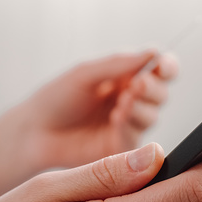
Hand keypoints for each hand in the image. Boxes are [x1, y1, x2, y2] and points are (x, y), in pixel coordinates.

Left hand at [0, 50, 178, 200]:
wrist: (34, 132)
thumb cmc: (56, 99)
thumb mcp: (85, 74)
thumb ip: (119, 63)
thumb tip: (155, 52)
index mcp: (125, 77)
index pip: (158, 70)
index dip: (167, 67)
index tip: (163, 66)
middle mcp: (131, 100)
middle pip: (161, 93)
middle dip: (153, 88)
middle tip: (136, 85)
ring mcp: (128, 126)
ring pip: (153, 115)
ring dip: (141, 106)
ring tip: (121, 103)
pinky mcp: (122, 149)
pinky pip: (138, 137)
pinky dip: (131, 124)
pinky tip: (117, 119)